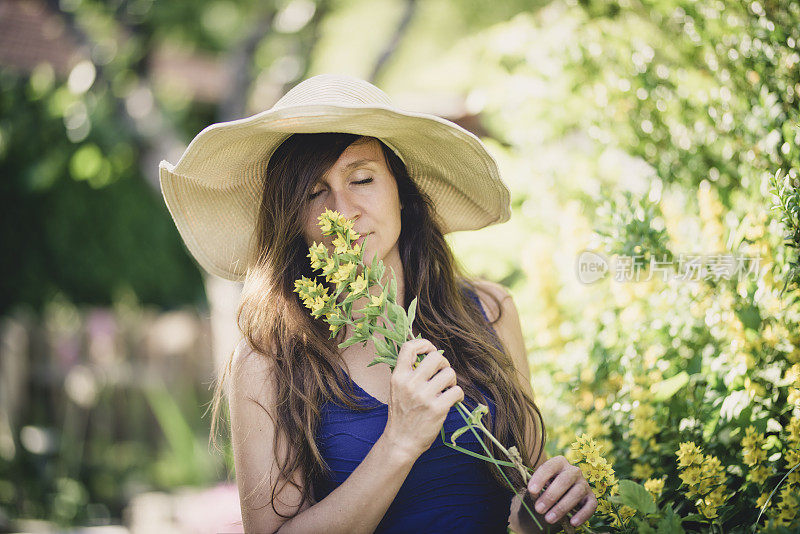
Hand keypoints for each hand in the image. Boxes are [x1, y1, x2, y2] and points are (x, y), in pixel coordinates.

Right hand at [382, 339, 464, 459]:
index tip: (430, 350)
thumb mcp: (397, 389)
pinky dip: (458, 395)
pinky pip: (457, 391)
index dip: (423, 344)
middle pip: (436, 357)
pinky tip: (453, 400)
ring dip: (452, 380)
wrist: (401, 442)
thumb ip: (408, 373)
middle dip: (444, 363)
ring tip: (447, 389)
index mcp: (398, 377)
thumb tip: (428, 355)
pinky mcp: (437, 408)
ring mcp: (424, 396)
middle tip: (442, 374)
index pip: (409, 347)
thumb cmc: (402, 414)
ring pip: (450, 373)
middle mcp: (410, 384)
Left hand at [524, 456, 596, 528]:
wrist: (559, 498)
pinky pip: (590, 506)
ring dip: (562, 507)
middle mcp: (574, 471)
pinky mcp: (591, 498)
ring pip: (576, 493)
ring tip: (549, 519)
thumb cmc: (546, 489)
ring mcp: (584, 484)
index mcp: (559, 463)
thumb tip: (536, 494)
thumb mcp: (540, 486)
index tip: (531, 491)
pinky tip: (572, 522)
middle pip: (564, 480)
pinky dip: (582, 514)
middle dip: (550, 496)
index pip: (550, 467)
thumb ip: (537, 488)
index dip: (540, 478)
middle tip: (539, 509)